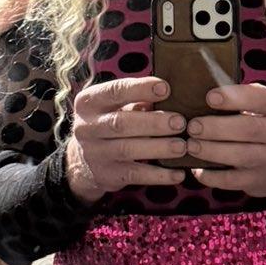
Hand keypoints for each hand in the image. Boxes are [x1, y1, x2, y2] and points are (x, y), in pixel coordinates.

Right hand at [63, 76, 187, 204]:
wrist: (84, 162)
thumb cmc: (109, 123)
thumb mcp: (114, 107)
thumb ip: (136, 100)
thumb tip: (170, 93)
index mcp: (89, 103)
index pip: (114, 92)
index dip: (140, 89)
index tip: (165, 88)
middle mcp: (86, 128)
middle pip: (121, 124)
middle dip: (153, 122)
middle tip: (180, 122)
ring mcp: (95, 154)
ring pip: (128, 150)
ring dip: (158, 148)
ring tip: (182, 146)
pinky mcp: (106, 176)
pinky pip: (135, 176)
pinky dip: (159, 175)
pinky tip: (178, 174)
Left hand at [184, 82, 265, 200]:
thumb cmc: (263, 127)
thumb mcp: (263, 108)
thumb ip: (241, 97)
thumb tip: (202, 86)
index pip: (261, 99)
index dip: (234, 98)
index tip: (209, 97)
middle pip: (248, 129)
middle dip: (216, 127)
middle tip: (192, 125)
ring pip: (240, 155)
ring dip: (211, 150)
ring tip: (190, 145)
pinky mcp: (257, 181)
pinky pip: (232, 180)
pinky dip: (211, 176)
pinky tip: (196, 169)